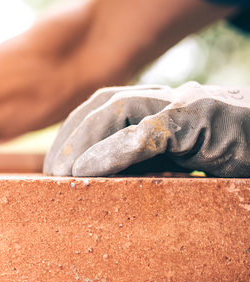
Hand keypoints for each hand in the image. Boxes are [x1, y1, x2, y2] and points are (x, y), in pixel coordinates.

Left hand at [43, 82, 249, 176]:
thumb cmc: (236, 157)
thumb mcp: (182, 162)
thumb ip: (147, 164)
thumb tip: (99, 182)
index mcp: (162, 107)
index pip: (103, 106)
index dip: (72, 131)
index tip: (53, 164)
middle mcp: (170, 99)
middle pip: (103, 102)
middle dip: (69, 135)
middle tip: (50, 173)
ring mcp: (188, 104)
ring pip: (118, 109)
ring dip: (83, 143)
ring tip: (63, 174)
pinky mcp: (205, 119)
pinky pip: (149, 132)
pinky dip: (112, 152)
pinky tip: (87, 172)